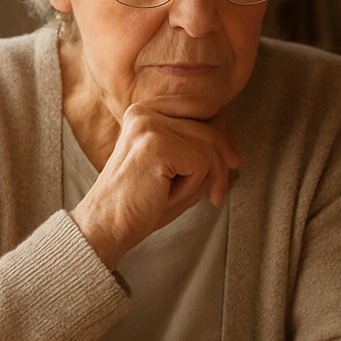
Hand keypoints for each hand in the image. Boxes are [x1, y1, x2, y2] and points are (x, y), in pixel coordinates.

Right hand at [70, 101, 242, 269]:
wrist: (106, 228)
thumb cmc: (139, 204)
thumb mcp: (174, 171)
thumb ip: (198, 153)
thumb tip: (233, 153)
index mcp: (145, 113)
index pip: (198, 117)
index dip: (221, 142)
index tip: (235, 163)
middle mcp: (145, 112)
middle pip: (207, 132)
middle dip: (220, 167)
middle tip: (217, 196)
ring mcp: (149, 126)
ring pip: (208, 148)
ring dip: (201, 180)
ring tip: (174, 197)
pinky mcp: (157, 145)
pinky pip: (200, 163)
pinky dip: (191, 187)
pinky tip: (167, 196)